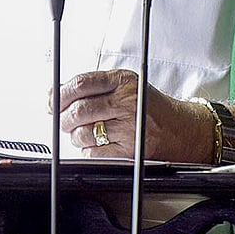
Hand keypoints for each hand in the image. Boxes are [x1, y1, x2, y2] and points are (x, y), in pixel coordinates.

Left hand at [52, 69, 213, 162]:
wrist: (181, 129)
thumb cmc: (149, 106)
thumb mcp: (126, 85)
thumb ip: (95, 86)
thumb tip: (56, 94)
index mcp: (123, 80)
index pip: (82, 83)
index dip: (61, 93)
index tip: (53, 99)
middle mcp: (126, 101)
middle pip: (79, 109)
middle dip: (63, 118)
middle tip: (63, 120)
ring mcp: (128, 127)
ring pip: (83, 132)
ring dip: (75, 135)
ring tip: (82, 132)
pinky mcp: (129, 150)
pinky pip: (94, 152)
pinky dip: (87, 150)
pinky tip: (95, 143)